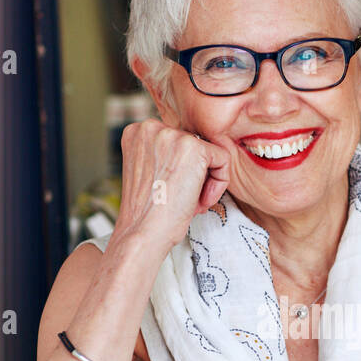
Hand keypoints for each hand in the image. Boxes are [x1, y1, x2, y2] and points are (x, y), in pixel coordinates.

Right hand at [112, 112, 230, 257]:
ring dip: (206, 181)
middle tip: (184, 200)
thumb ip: (167, 155)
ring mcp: (172, 135)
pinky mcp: (194, 147)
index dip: (181, 171)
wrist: (144, 233)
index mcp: (137, 132)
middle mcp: (151, 127)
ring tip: (192, 202)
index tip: (174, 192)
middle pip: (193, 145)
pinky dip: (219, 183)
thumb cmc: (149, 213)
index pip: (177, 142)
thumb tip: (199, 153)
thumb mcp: (152, 173)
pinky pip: (223, 159)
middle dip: (195, 175)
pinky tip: (201, 201)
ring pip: (209, 152)